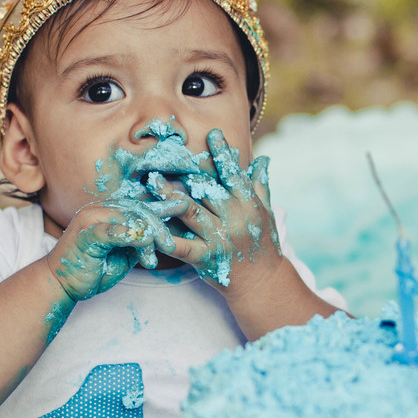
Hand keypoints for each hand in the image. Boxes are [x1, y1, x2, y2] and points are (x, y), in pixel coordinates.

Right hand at [45, 197, 182, 301]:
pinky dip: (127, 234)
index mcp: (110, 212)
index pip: (141, 205)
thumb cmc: (94, 269)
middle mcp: (101, 210)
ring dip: (146, 237)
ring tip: (155, 255)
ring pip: (128, 218)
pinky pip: (110, 230)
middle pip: (139, 209)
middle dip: (159, 226)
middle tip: (170, 245)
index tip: (184, 206)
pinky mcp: (85, 234)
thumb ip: (141, 242)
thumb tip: (162, 235)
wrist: (63, 285)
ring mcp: (91, 220)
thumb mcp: (125, 254)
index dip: (163, 206)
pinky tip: (141, 241)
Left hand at [146, 129, 280, 289]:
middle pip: (209, 189)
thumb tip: (263, 159)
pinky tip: (151, 229)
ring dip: (170, 195)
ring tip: (152, 180)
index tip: (212, 134)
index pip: (234, 175)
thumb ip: (261, 185)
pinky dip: (167, 239)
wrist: (262, 284)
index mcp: (249, 204)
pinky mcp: (207, 258)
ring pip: (191, 212)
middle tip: (168, 151)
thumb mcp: (266, 213)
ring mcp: (220, 238)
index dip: (223, 155)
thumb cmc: (263, 245)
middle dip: (190, 170)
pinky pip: (183, 247)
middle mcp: (235, 218)